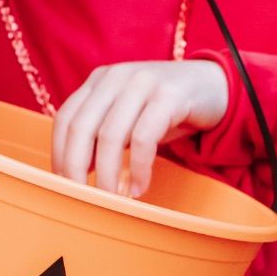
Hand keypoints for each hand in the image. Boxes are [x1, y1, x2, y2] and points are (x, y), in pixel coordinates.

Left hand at [52, 60, 229, 198]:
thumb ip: (108, 134)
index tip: (65, 183)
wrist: (216, 87)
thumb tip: (81, 168)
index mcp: (101, 80)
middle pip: (82, 127)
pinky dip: (139, 168)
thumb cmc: (172, 109)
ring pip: (111, 134)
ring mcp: (142, 84)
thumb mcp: (133, 116)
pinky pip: (145, 138)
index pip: (66, 117)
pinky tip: (140, 187)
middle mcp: (117, 77)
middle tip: (83, 197)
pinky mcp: (169, 97)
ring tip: (113, 198)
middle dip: (77, 167)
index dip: (60, 153)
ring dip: (108, 173)